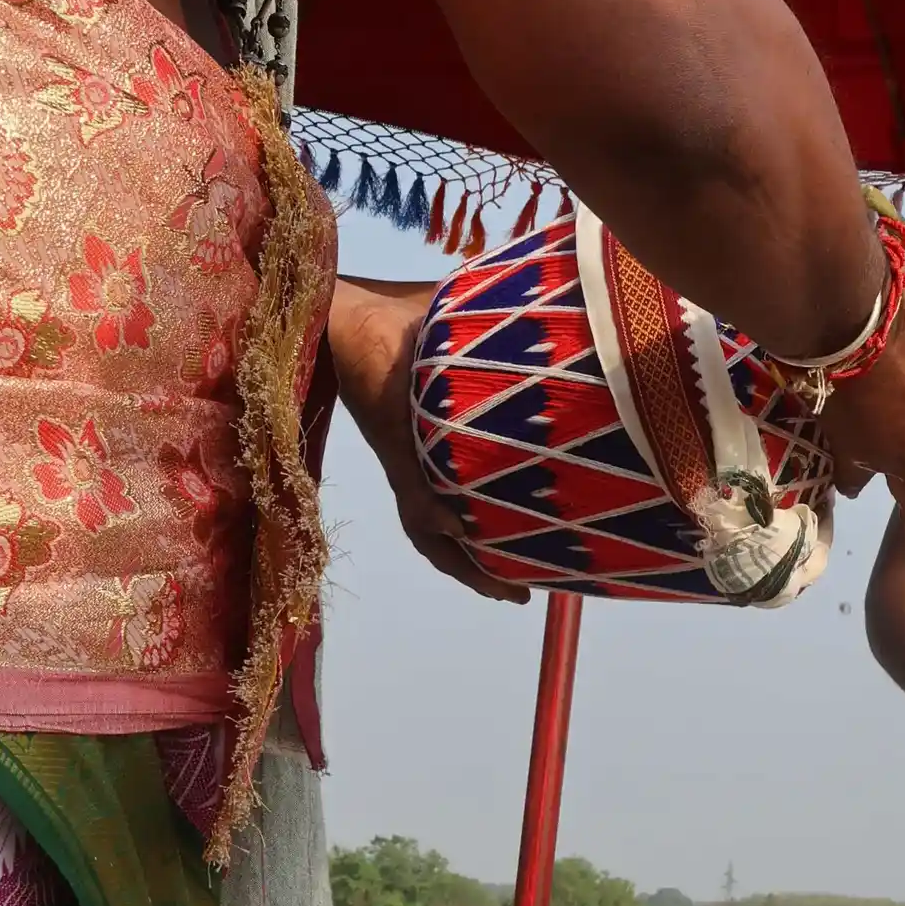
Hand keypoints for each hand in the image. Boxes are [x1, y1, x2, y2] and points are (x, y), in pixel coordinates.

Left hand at [328, 272, 519, 599]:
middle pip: (445, 535)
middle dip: (481, 570)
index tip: (522, 571)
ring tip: (503, 585)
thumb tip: (555, 336)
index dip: (484, 546)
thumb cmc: (405, 320)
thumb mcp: (466, 344)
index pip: (457, 509)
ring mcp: (404, 454)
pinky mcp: (391, 437)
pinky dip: (430, 509)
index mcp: (432, 451)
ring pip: (428, 526)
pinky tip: (453, 527)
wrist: (349, 312)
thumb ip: (496, 352)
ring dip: (462, 560)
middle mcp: (418, 464)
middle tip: (519, 593)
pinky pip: (412, 486)